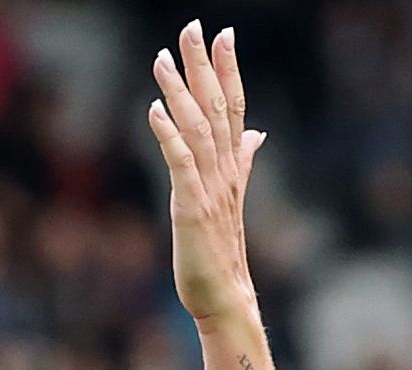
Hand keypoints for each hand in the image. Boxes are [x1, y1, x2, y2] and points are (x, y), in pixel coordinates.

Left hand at [145, 21, 263, 326]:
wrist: (227, 298)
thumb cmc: (223, 253)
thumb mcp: (232, 198)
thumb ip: (244, 160)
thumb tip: (257, 134)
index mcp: (233, 167)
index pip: (235, 108)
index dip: (229, 70)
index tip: (224, 34)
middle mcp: (225, 172)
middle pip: (217, 108)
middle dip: (205, 66)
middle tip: (194, 27)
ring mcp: (210, 189)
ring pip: (197, 130)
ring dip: (180, 92)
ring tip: (162, 59)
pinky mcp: (191, 208)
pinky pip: (180, 165)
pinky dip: (168, 136)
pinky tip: (154, 111)